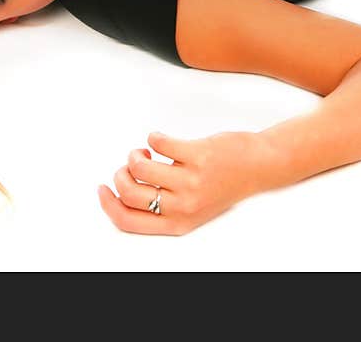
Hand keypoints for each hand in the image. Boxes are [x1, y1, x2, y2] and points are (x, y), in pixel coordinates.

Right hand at [98, 130, 275, 234]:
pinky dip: (154, 137)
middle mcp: (183, 206)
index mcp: (177, 222)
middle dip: (121, 174)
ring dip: (136, 154)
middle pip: (128, 192)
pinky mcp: (197, 156)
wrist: (257, 166)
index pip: (128, 221)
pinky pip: (157, 143)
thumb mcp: (192, 207)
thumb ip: (163, 204)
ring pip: (139, 167)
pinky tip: (162, 140)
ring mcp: (191, 181)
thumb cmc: (223, 184)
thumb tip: (125, 188)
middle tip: (132, 165)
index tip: (103, 188)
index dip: (108, 204)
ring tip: (148, 151)